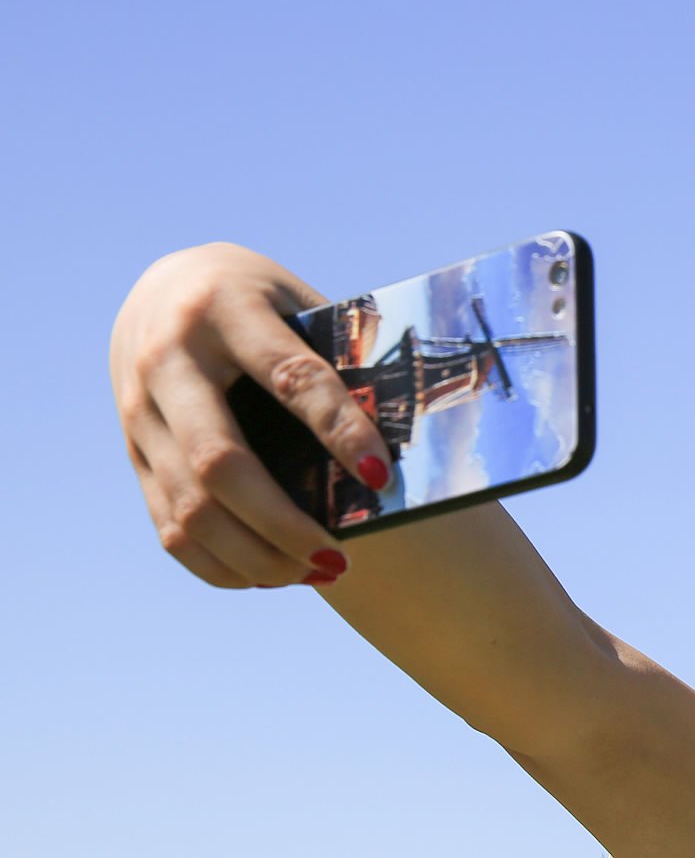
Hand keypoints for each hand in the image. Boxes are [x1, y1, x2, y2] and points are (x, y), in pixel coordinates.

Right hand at [107, 243, 393, 589]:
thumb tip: (399, 433)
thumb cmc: (256, 297)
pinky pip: (167, 524)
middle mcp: (167, 361)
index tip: (381, 477)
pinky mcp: (131, 451)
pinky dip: (219, 563)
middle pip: (220, 462)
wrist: (161, 283)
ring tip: (316, 572)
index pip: (291, 378)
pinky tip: (268, 574)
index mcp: (223, 310)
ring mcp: (139, 412)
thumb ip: (333, 354)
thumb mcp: (293, 300)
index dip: (339, 430)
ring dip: (256, 555)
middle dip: (283, 523)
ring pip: (189, 507)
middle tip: (339, 559)